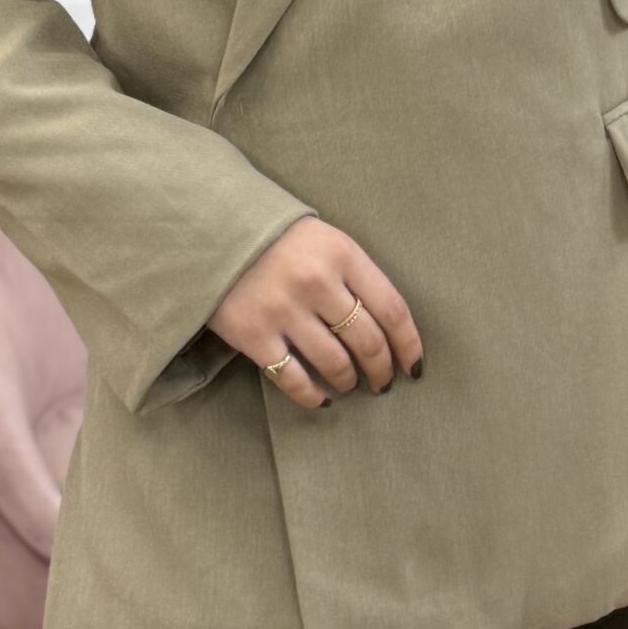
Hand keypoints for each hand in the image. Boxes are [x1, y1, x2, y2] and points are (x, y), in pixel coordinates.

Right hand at [206, 216, 422, 408]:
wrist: (214, 229)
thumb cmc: (280, 238)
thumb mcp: (326, 239)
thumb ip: (355, 274)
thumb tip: (387, 326)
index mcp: (343, 254)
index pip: (392, 310)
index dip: (409, 344)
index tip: (413, 366)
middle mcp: (318, 282)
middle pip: (368, 341)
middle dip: (381, 369)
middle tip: (382, 382)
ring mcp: (284, 310)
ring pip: (335, 363)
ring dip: (348, 381)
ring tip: (349, 384)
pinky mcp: (253, 334)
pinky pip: (293, 378)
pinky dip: (312, 395)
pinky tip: (321, 398)